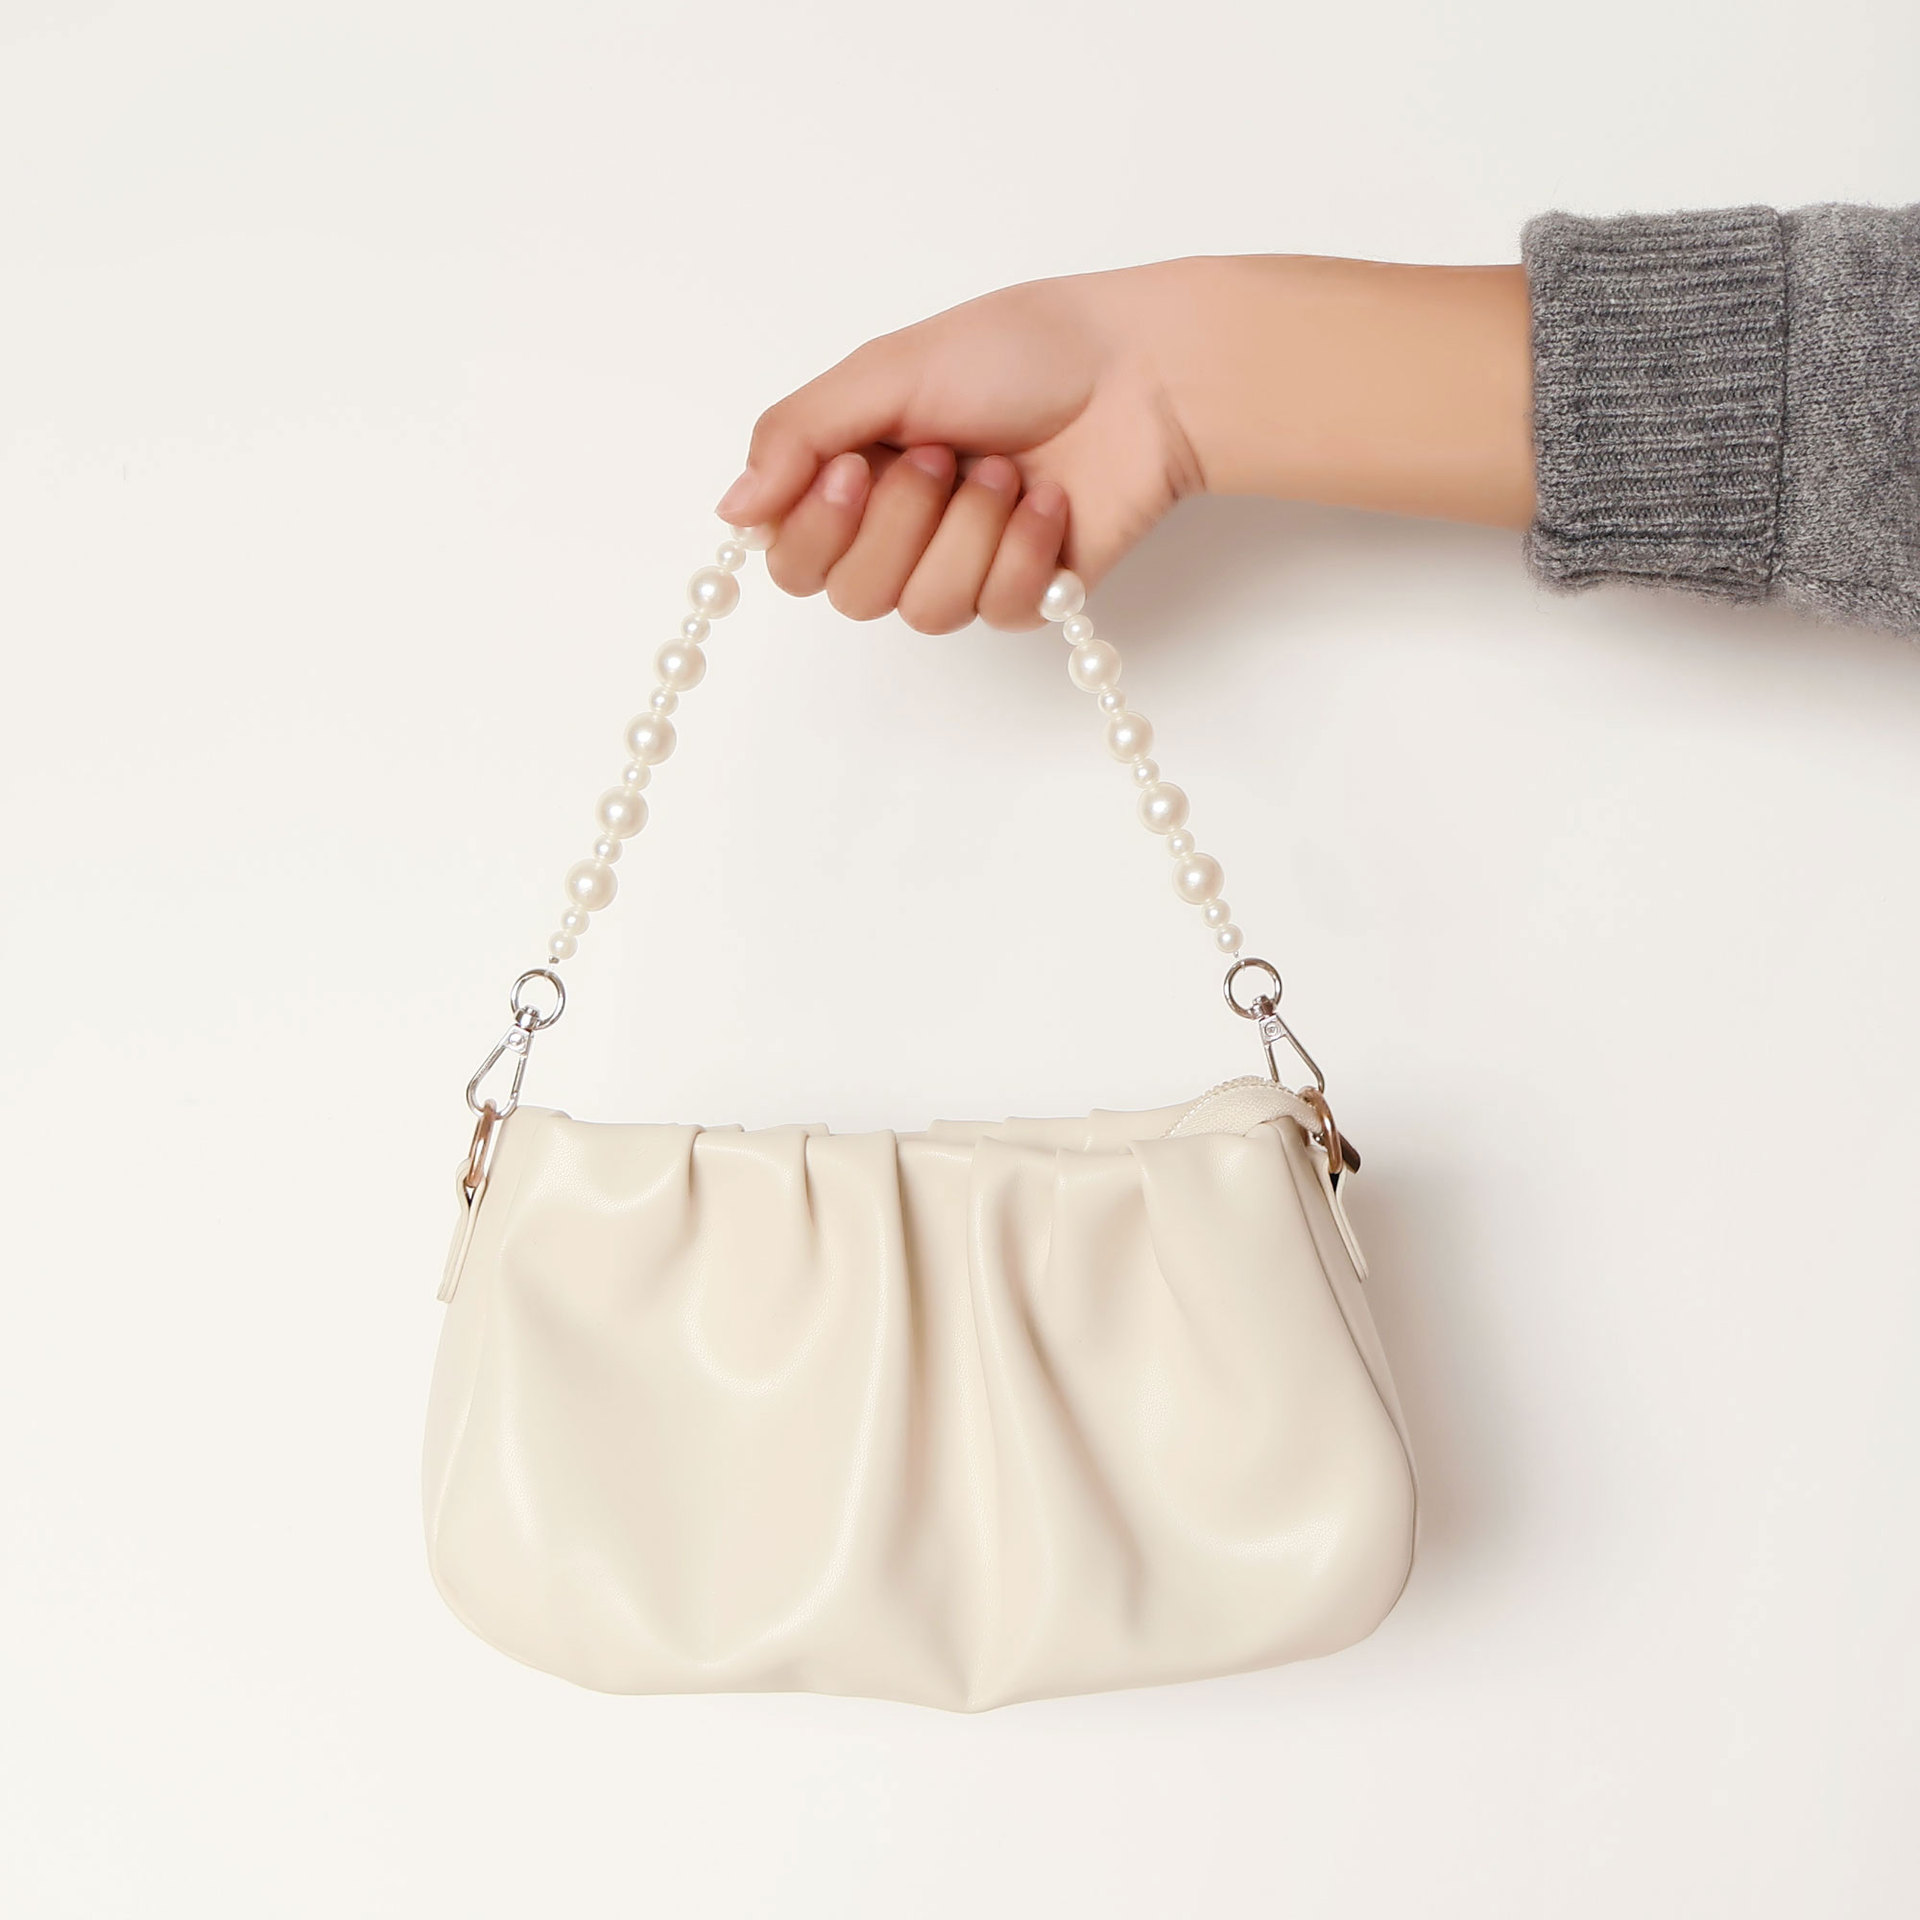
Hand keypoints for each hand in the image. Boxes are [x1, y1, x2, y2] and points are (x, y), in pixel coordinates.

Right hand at [714, 255, 1534, 633]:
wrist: (1142, 374)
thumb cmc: (1024, 350)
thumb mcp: (889, 368)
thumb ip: (798, 435)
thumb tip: (730, 511)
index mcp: (855, 471)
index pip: (788, 556)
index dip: (815, 527)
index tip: (855, 468)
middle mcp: (899, 528)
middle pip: (848, 596)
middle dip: (899, 523)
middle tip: (942, 454)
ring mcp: (961, 566)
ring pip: (921, 610)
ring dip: (967, 529)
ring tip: (1008, 470)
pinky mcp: (1023, 595)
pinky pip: (995, 609)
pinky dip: (1023, 548)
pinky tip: (1050, 499)